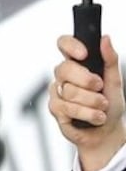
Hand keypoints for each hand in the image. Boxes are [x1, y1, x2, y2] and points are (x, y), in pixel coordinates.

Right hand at [49, 35, 125, 170]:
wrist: (106, 132)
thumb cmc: (109, 106)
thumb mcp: (115, 80)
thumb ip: (110, 59)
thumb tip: (105, 38)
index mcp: (77, 64)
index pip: (64, 44)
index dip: (70, 46)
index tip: (84, 55)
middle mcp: (64, 76)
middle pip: (64, 68)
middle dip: (87, 80)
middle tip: (99, 87)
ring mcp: (57, 92)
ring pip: (70, 91)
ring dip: (92, 102)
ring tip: (101, 108)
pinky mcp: (55, 109)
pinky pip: (68, 108)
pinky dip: (87, 114)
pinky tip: (94, 117)